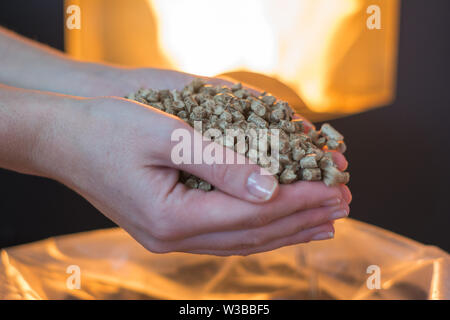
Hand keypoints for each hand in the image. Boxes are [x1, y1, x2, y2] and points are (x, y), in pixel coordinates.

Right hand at [36, 95, 350, 255]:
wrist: (61, 139)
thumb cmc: (106, 129)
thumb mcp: (165, 137)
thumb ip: (221, 165)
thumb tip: (272, 188)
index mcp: (171, 219)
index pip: (254, 215)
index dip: (300, 201)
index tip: (337, 188)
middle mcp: (172, 238)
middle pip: (254, 234)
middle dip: (303, 217)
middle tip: (345, 205)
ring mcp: (170, 237)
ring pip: (243, 240)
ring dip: (287, 229)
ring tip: (325, 223)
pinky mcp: (169, 226)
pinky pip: (226, 234)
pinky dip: (260, 229)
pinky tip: (278, 223)